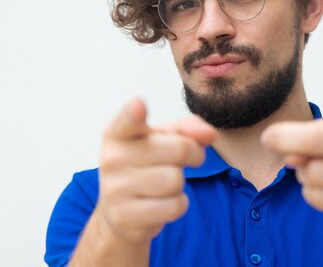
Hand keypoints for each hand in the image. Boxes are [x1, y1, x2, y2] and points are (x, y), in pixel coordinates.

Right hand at [97, 98, 216, 243]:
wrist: (118, 212)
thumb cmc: (145, 166)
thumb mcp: (162, 140)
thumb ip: (187, 128)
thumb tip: (210, 133)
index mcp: (118, 133)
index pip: (128, 120)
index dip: (134, 112)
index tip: (139, 105)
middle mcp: (112, 158)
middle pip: (179, 149)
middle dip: (193, 154)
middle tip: (183, 160)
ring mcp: (116, 189)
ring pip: (176, 179)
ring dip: (180, 183)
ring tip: (163, 183)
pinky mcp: (126, 216)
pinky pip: (174, 206)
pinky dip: (177, 204)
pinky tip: (160, 203)